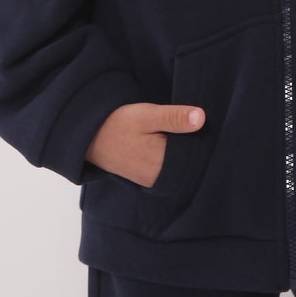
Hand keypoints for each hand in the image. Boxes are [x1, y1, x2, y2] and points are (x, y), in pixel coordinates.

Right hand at [86, 102, 204, 187]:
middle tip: (192, 125)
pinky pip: (170, 168)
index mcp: (163, 164)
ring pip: (181, 165)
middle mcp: (161, 178)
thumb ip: (174, 118)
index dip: (203, 138)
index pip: (198, 154)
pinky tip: (172, 143)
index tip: (204, 123)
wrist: (90, 138)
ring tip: (179, 133)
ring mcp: (155, 180)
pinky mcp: (150, 178)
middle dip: (195, 144)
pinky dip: (174, 156)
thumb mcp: (147, 115)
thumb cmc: (119, 124)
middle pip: (190, 161)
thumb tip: (201, 118)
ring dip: (184, 150)